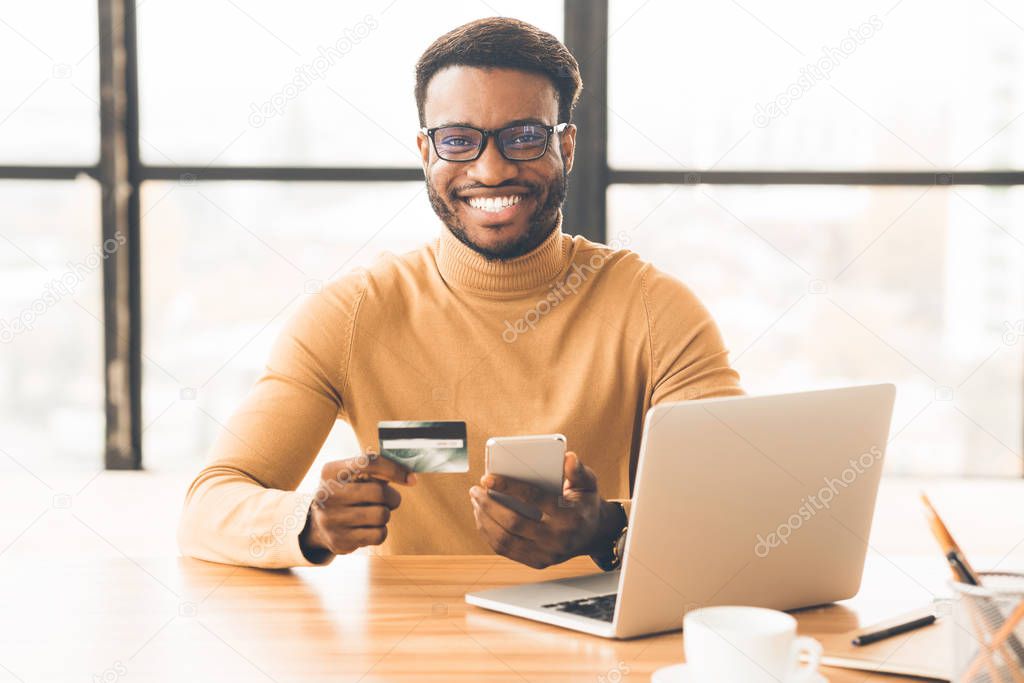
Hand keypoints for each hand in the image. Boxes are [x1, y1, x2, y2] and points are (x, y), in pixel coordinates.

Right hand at [299, 452, 415, 560]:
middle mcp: (327, 494)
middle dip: (392, 497)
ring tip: (374, 513)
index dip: (394, 469)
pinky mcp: (339, 540)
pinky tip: (369, 528)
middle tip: (390, 500)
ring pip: (381, 515)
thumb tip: (410, 477)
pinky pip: (378, 535)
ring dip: (385, 514)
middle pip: (379, 492)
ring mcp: (331, 519)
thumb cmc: (347, 494)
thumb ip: (377, 471)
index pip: (368, 463)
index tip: (411, 479)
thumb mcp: (352, 476)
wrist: (319, 525)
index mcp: (331, 472)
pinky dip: (381, 531)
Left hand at [469, 451, 622, 568]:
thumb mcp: (588, 483)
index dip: (508, 487)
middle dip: (489, 504)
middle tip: (476, 489)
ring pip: (505, 539)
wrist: (593, 534)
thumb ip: (578, 470)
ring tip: (476, 501)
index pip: (534, 498)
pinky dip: (489, 533)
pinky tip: (482, 517)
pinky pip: (505, 550)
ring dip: (484, 519)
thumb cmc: (584, 503)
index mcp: (570, 516)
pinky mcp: (537, 563)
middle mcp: (558, 539)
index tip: (488, 478)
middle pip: (513, 522)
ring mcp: (547, 555)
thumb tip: (567, 457)